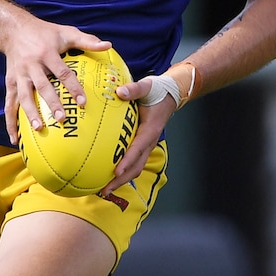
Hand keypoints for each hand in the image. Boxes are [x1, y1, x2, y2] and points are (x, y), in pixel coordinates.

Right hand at [2, 19, 110, 144]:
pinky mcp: (10, 83)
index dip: (73, 87)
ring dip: (30, 113)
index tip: (83, 103)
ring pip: (24, 97)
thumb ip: (87, 40)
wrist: (13, 30)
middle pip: (42, 86)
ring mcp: (19, 76)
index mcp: (47, 53)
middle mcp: (31, 65)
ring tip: (39, 128)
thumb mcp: (66, 32)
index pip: (62, 72)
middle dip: (51, 103)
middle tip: (62, 119)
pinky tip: (15, 138)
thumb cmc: (45, 33)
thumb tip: (108, 45)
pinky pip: (9, 104)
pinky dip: (10, 122)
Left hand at [100, 75, 176, 193]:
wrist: (171, 94)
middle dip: (121, 180)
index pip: (138, 149)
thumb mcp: (147, 86)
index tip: (116, 172)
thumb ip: (134, 89)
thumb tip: (119, 92)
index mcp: (150, 130)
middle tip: (105, 190)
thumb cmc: (157, 91)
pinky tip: (108, 174)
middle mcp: (149, 141)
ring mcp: (146, 145)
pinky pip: (133, 161)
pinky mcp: (143, 145)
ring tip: (104, 190)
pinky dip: (122, 171)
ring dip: (121, 180)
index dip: (127, 161)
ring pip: (136, 167)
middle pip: (136, 166)